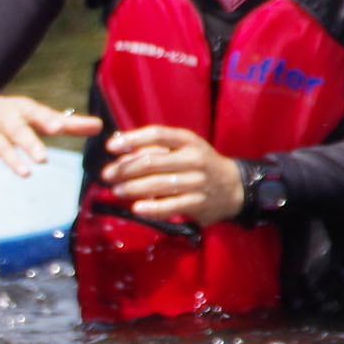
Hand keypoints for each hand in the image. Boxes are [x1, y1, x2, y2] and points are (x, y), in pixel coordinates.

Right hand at [0, 93, 99, 191]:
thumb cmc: (14, 115)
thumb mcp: (37, 114)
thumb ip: (68, 123)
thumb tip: (99, 126)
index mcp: (23, 109)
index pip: (36, 113)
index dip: (47, 120)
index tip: (59, 127)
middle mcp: (5, 120)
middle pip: (16, 130)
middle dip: (28, 142)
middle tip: (43, 158)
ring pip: (0, 147)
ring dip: (11, 160)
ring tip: (26, 174)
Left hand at [101, 125, 244, 224]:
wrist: (235, 187)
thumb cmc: (200, 164)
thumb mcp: (185, 148)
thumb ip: (156, 147)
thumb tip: (120, 147)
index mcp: (188, 141)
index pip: (157, 134)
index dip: (131, 139)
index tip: (110, 147)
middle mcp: (194, 159)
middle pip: (152, 161)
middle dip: (125, 168)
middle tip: (107, 175)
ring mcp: (198, 182)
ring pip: (158, 184)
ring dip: (132, 188)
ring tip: (116, 191)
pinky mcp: (199, 203)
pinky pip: (171, 206)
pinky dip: (152, 208)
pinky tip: (136, 208)